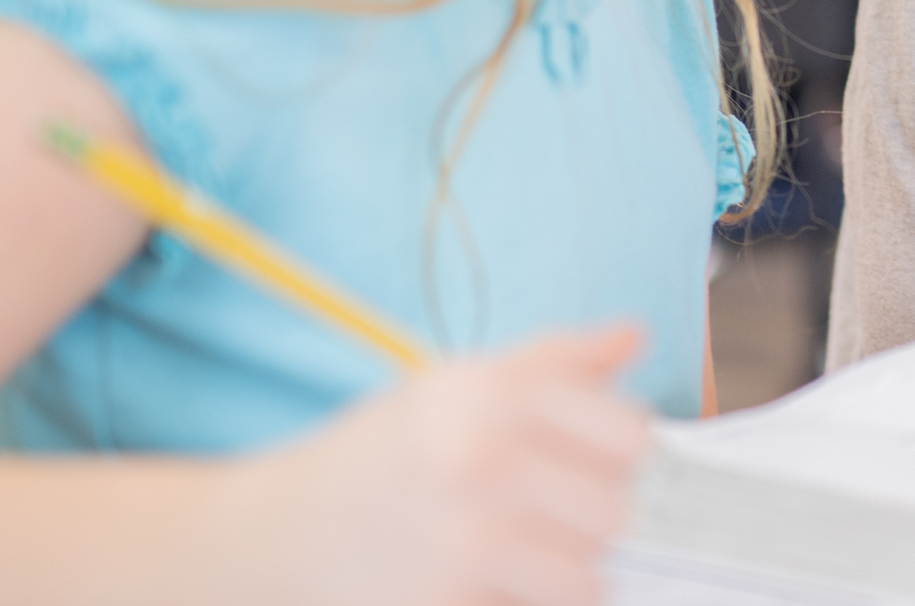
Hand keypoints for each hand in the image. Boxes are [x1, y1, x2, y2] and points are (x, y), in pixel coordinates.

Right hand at [223, 325, 649, 605]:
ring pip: (589, 581)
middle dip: (601, 522)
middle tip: (564, 520)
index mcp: (489, 395)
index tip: (606, 466)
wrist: (279, 534)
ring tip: (534, 559)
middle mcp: (478, 462)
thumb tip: (634, 335)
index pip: (631, 438)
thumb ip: (555, 361)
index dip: (629, 457)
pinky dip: (529, 605)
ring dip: (573, 577)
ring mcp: (461, 544)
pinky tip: (496, 586)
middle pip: (617, 514)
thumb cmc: (383, 453)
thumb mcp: (458, 384)